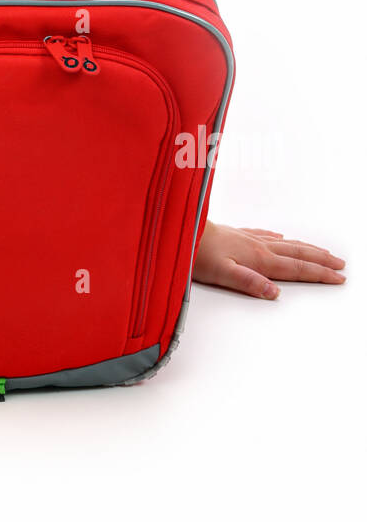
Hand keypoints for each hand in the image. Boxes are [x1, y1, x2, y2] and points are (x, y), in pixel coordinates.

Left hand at [192, 221, 345, 298]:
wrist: (181, 229)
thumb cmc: (196, 252)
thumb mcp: (222, 273)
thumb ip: (249, 282)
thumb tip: (274, 292)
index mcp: (259, 259)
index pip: (296, 269)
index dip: (319, 274)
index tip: (339, 278)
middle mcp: (258, 247)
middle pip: (297, 254)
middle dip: (321, 260)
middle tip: (341, 265)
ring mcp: (249, 239)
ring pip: (286, 244)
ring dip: (307, 248)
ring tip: (322, 251)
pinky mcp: (237, 235)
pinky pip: (266, 235)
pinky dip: (280, 239)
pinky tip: (281, 237)